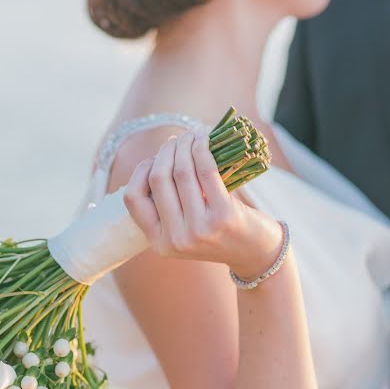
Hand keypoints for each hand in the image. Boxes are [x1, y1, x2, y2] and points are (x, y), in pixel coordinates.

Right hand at [124, 128, 283, 279]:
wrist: (256, 253)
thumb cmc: (218, 233)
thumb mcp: (185, 228)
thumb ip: (169, 203)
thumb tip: (160, 157)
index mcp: (159, 243)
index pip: (133, 199)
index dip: (140, 172)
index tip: (155, 160)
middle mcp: (175, 239)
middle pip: (158, 179)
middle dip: (166, 152)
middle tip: (177, 140)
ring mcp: (198, 230)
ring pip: (181, 172)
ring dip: (185, 145)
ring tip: (192, 135)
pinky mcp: (222, 216)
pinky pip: (205, 171)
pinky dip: (202, 149)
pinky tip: (204, 138)